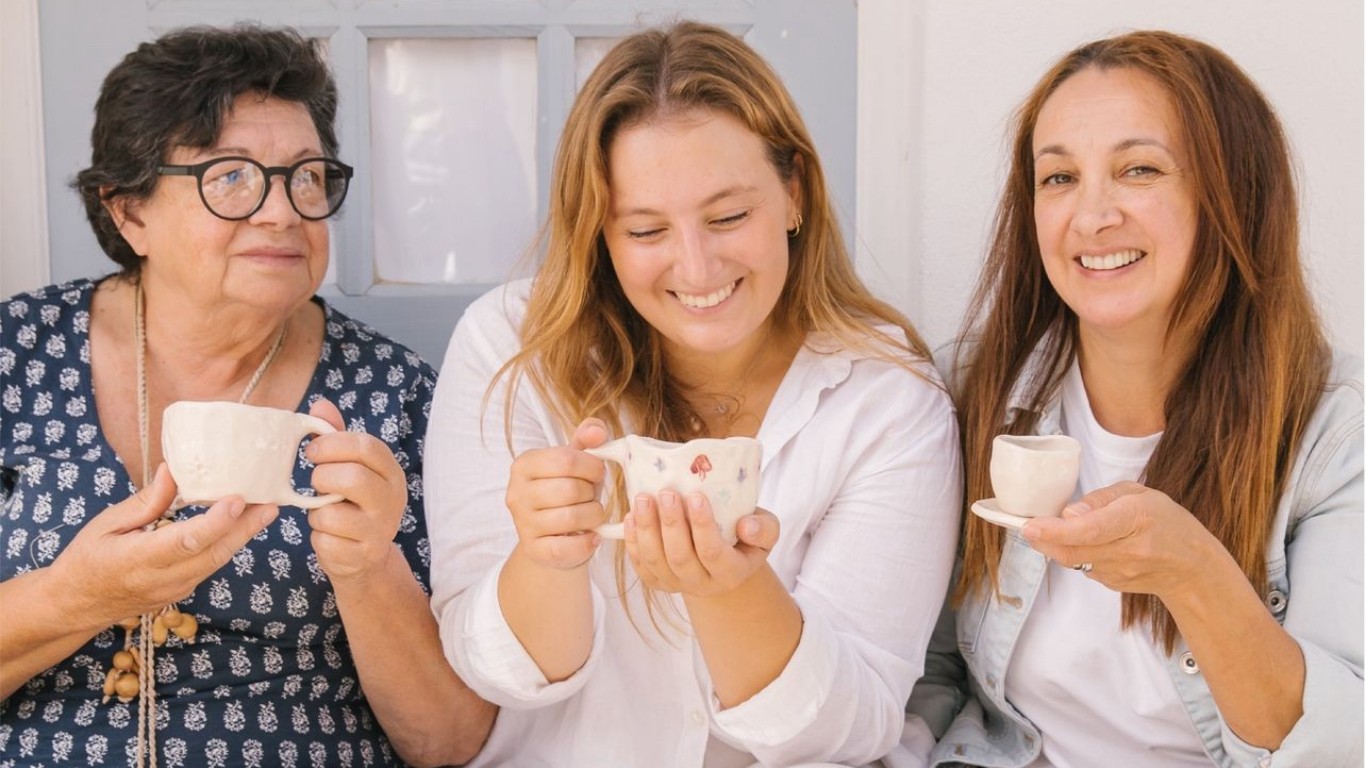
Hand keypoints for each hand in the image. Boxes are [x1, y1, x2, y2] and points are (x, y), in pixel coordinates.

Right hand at [45, 464, 277, 630]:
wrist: (75, 605)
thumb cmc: (86, 559)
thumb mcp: (106, 524)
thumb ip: (145, 501)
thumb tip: (174, 469)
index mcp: (137, 560)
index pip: (186, 542)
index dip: (216, 522)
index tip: (237, 499)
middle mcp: (161, 580)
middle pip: (213, 554)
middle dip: (246, 528)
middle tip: (272, 502)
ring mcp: (175, 591)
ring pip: (217, 562)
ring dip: (243, 536)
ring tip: (265, 509)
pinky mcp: (182, 593)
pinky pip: (210, 567)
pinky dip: (228, 545)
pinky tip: (241, 526)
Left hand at [304, 398, 408, 581]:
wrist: (366, 558)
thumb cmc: (352, 504)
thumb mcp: (350, 468)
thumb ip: (336, 437)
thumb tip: (320, 405)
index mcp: (391, 471)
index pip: (366, 446)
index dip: (332, 444)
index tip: (312, 451)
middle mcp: (392, 499)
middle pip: (351, 478)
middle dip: (322, 478)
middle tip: (317, 482)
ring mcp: (380, 530)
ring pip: (330, 513)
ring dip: (316, 514)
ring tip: (326, 514)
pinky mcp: (364, 555)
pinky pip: (324, 541)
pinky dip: (318, 538)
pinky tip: (331, 537)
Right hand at [504, 418, 608, 569]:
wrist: (553, 534)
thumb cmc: (568, 490)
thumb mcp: (577, 460)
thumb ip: (588, 438)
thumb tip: (598, 431)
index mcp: (525, 464)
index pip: (566, 460)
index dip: (591, 467)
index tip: (597, 473)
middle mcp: (516, 493)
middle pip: (571, 490)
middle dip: (592, 493)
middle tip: (591, 496)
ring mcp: (522, 523)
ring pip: (572, 518)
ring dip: (593, 516)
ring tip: (591, 514)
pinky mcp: (533, 550)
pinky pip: (567, 548)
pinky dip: (587, 542)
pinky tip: (590, 536)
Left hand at [625, 491, 778, 596]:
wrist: (726, 558)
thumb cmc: (746, 536)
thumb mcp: (767, 530)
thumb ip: (764, 528)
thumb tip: (747, 526)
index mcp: (732, 573)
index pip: (713, 553)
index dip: (702, 526)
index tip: (695, 496)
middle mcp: (703, 585)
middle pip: (680, 558)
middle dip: (671, 524)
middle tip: (666, 492)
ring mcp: (677, 585)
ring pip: (656, 561)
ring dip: (646, 529)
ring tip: (643, 498)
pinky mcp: (657, 581)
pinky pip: (641, 565)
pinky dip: (632, 541)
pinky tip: (631, 516)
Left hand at [1021, 481, 1223, 598]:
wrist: (1191, 568)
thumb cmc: (1165, 522)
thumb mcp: (1138, 494)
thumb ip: (1100, 500)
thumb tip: (1068, 514)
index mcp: (1136, 519)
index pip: (1090, 529)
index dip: (1056, 530)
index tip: (1030, 526)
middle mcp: (1128, 550)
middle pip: (1072, 551)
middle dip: (1042, 539)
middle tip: (1024, 525)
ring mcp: (1120, 573)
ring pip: (1073, 560)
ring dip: (1054, 545)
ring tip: (1051, 528)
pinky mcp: (1112, 584)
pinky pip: (1082, 566)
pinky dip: (1073, 552)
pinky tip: (1084, 542)